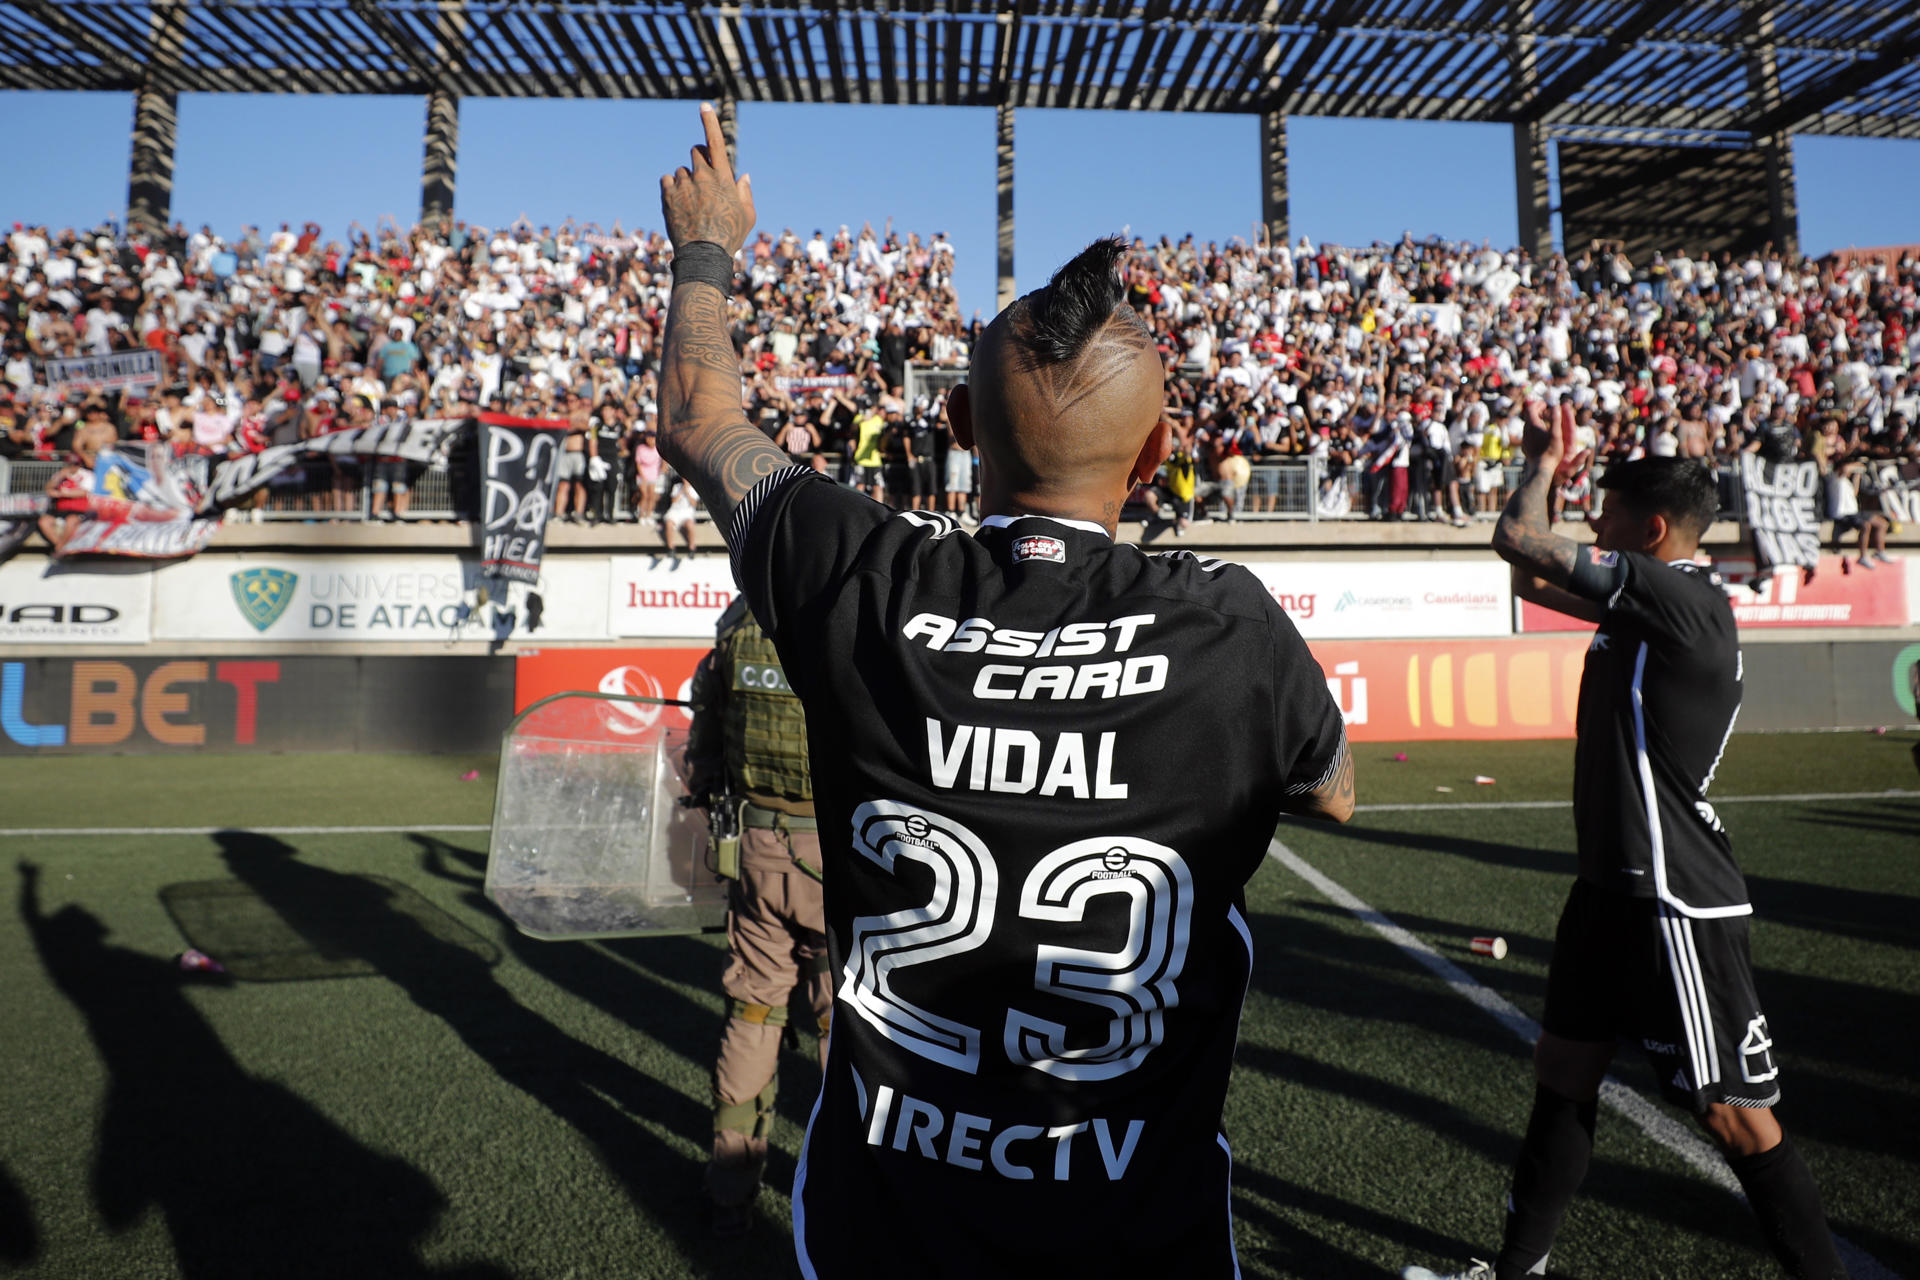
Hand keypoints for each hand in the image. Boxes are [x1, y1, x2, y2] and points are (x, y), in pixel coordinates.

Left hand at [660, 104, 754, 255]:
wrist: (704, 256)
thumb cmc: (730, 236)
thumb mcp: (747, 216)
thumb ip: (745, 192)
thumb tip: (743, 175)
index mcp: (723, 177)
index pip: (715, 141)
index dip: (710, 121)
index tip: (703, 106)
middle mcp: (702, 175)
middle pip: (696, 152)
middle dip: (699, 160)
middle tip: (702, 180)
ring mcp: (683, 184)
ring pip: (681, 170)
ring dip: (686, 180)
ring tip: (692, 204)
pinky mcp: (667, 194)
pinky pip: (667, 180)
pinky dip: (672, 188)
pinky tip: (679, 205)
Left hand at [1521, 397, 1567, 471]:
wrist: (1541, 468)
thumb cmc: (1551, 451)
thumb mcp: (1556, 433)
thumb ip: (1556, 419)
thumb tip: (1556, 406)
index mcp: (1532, 425)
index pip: (1531, 409)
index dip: (1538, 404)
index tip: (1546, 404)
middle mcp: (1526, 431)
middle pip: (1529, 417)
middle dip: (1537, 411)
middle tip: (1546, 411)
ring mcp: (1524, 440)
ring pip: (1528, 426)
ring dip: (1535, 421)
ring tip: (1544, 422)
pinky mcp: (1525, 448)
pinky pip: (1528, 435)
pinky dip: (1534, 431)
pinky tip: (1541, 436)